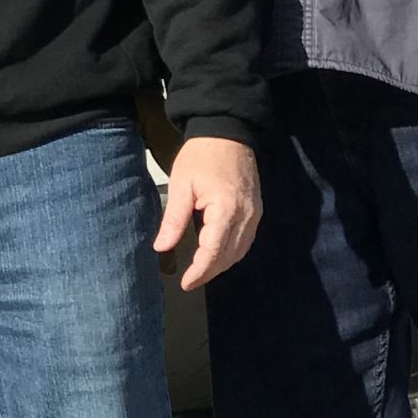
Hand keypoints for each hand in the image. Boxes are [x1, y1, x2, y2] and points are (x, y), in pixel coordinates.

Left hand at [155, 135, 260, 290]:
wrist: (227, 133)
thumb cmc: (200, 157)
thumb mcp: (180, 185)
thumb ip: (173, 219)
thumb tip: (161, 248)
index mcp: (226, 210)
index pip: (214, 251)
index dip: (201, 271)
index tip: (186, 283)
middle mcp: (247, 217)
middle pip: (230, 255)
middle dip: (210, 271)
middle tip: (190, 281)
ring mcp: (255, 215)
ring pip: (240, 250)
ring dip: (222, 264)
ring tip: (200, 271)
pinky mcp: (256, 211)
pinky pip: (246, 240)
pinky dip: (231, 252)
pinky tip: (217, 254)